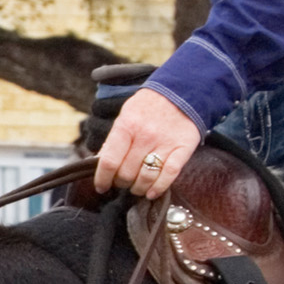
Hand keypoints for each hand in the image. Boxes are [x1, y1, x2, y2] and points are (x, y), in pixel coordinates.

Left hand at [91, 80, 201, 200]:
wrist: (181, 91)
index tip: (101, 186)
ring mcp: (164, 143)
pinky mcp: (182, 149)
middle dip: (121, 183)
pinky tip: (152, 192)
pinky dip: (158, 188)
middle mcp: (145, 136)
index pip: (109, 161)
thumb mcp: (126, 115)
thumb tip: (100, 162)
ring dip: (138, 188)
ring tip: (136, 187)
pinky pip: (169, 175)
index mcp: (127, 126)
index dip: (102, 179)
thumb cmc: (149, 105)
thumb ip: (114, 138)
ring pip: (146, 177)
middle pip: (127, 173)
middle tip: (122, 182)